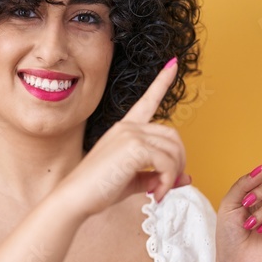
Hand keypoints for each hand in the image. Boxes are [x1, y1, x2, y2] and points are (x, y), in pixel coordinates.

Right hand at [58, 58, 190, 218]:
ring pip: (173, 151)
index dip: (162, 82)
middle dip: (178, 161)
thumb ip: (157, 176)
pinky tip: (154, 194)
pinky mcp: (134, 147)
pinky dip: (166, 181)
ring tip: (157, 193)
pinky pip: (166, 163)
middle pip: (173, 136)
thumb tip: (186, 178)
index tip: (174, 63)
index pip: (147, 101)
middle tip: (167, 185)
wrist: (75, 198)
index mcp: (125, 129)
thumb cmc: (98, 190)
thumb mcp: (133, 181)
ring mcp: (130, 134)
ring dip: (171, 175)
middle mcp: (128, 127)